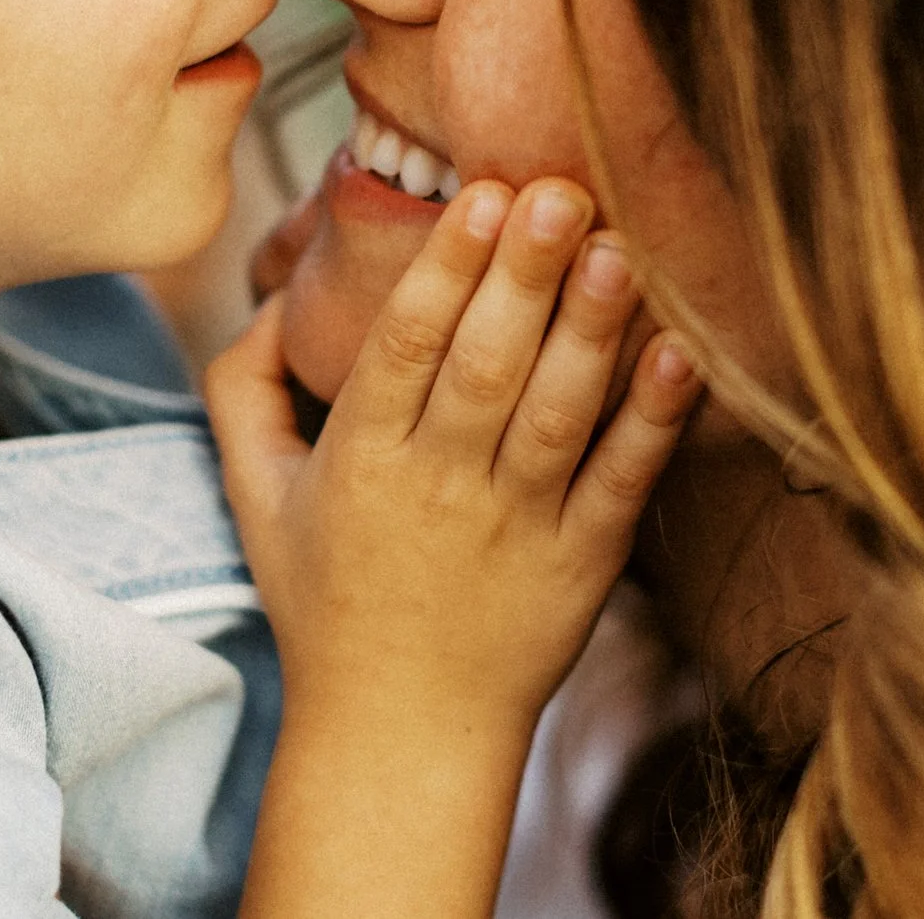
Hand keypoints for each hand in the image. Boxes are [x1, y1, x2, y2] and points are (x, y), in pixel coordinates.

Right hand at [208, 177, 701, 742]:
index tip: (480, 194)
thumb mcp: (255, 495)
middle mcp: (438, 489)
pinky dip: (652, 422)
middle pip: (484, 366)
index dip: (444, 268)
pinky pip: (620, 484)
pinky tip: (679, 355)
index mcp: (360, 460)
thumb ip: (245, 387)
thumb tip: (272, 295)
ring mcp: (516, 530)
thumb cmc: (326, 598)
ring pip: (555, 415)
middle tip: (559, 190)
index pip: (403, 347)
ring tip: (618, 250)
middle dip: (523, 274)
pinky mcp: (582, 567)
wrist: (401, 733)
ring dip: (590, 329)